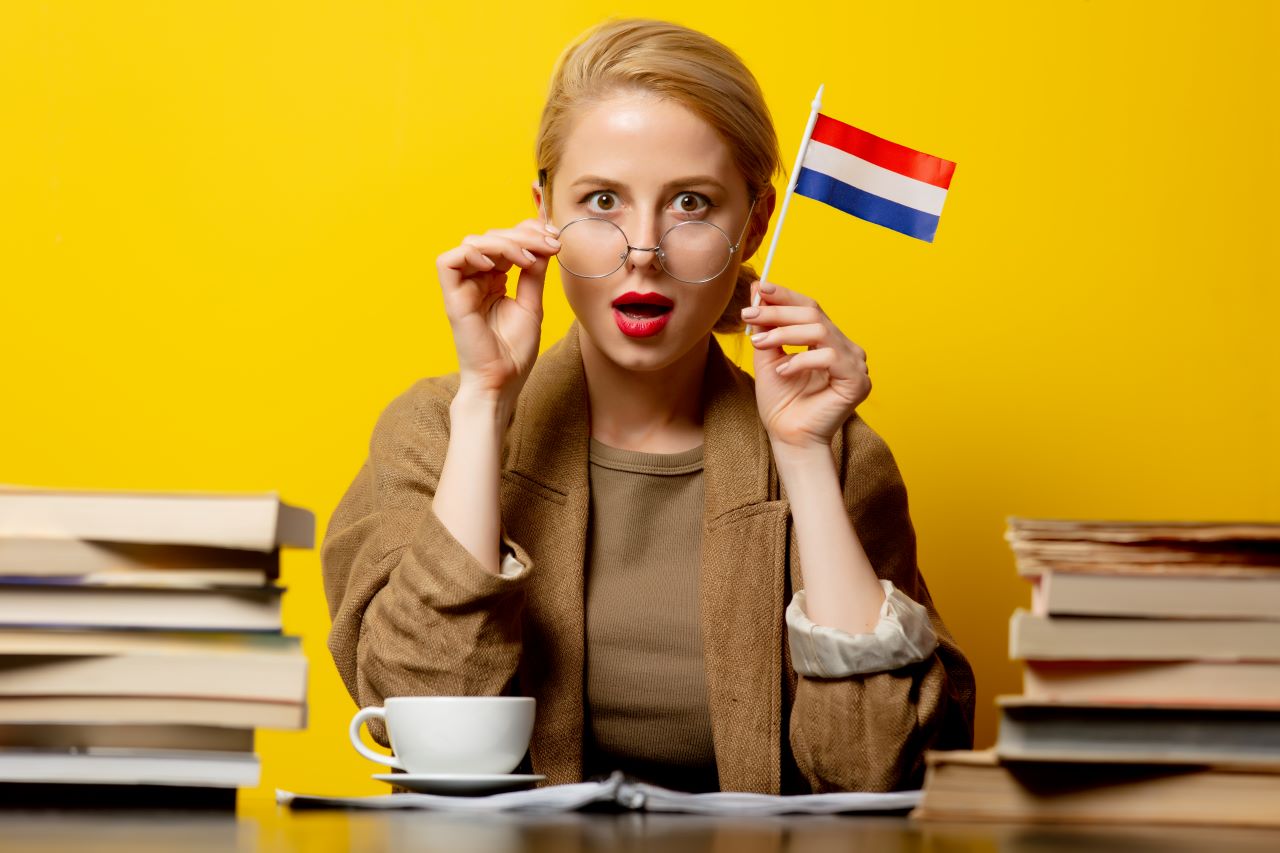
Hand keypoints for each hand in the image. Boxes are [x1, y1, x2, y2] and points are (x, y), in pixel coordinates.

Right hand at [436, 219, 560, 405]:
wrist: (502, 381)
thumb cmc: (514, 351)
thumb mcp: (531, 304)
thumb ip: (533, 273)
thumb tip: (543, 243)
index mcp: (494, 280)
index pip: (506, 241)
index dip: (528, 232)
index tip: (555, 237)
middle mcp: (477, 279)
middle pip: (492, 237)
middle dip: (523, 235)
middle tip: (549, 244)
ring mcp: (463, 287)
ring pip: (473, 243)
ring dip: (504, 243)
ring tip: (528, 258)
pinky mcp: (452, 297)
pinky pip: (449, 262)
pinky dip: (471, 253)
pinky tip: (495, 263)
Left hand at [743, 279, 871, 450]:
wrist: (788, 438)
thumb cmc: (781, 403)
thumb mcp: (767, 357)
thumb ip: (766, 326)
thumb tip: (757, 289)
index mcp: (827, 340)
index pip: (809, 308)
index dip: (786, 296)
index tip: (759, 289)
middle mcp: (845, 348)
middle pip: (814, 315)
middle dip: (778, 312)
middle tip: (748, 316)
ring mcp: (855, 364)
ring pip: (820, 331)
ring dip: (785, 333)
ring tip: (759, 344)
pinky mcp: (858, 381)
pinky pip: (829, 357)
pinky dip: (802, 360)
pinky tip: (783, 372)